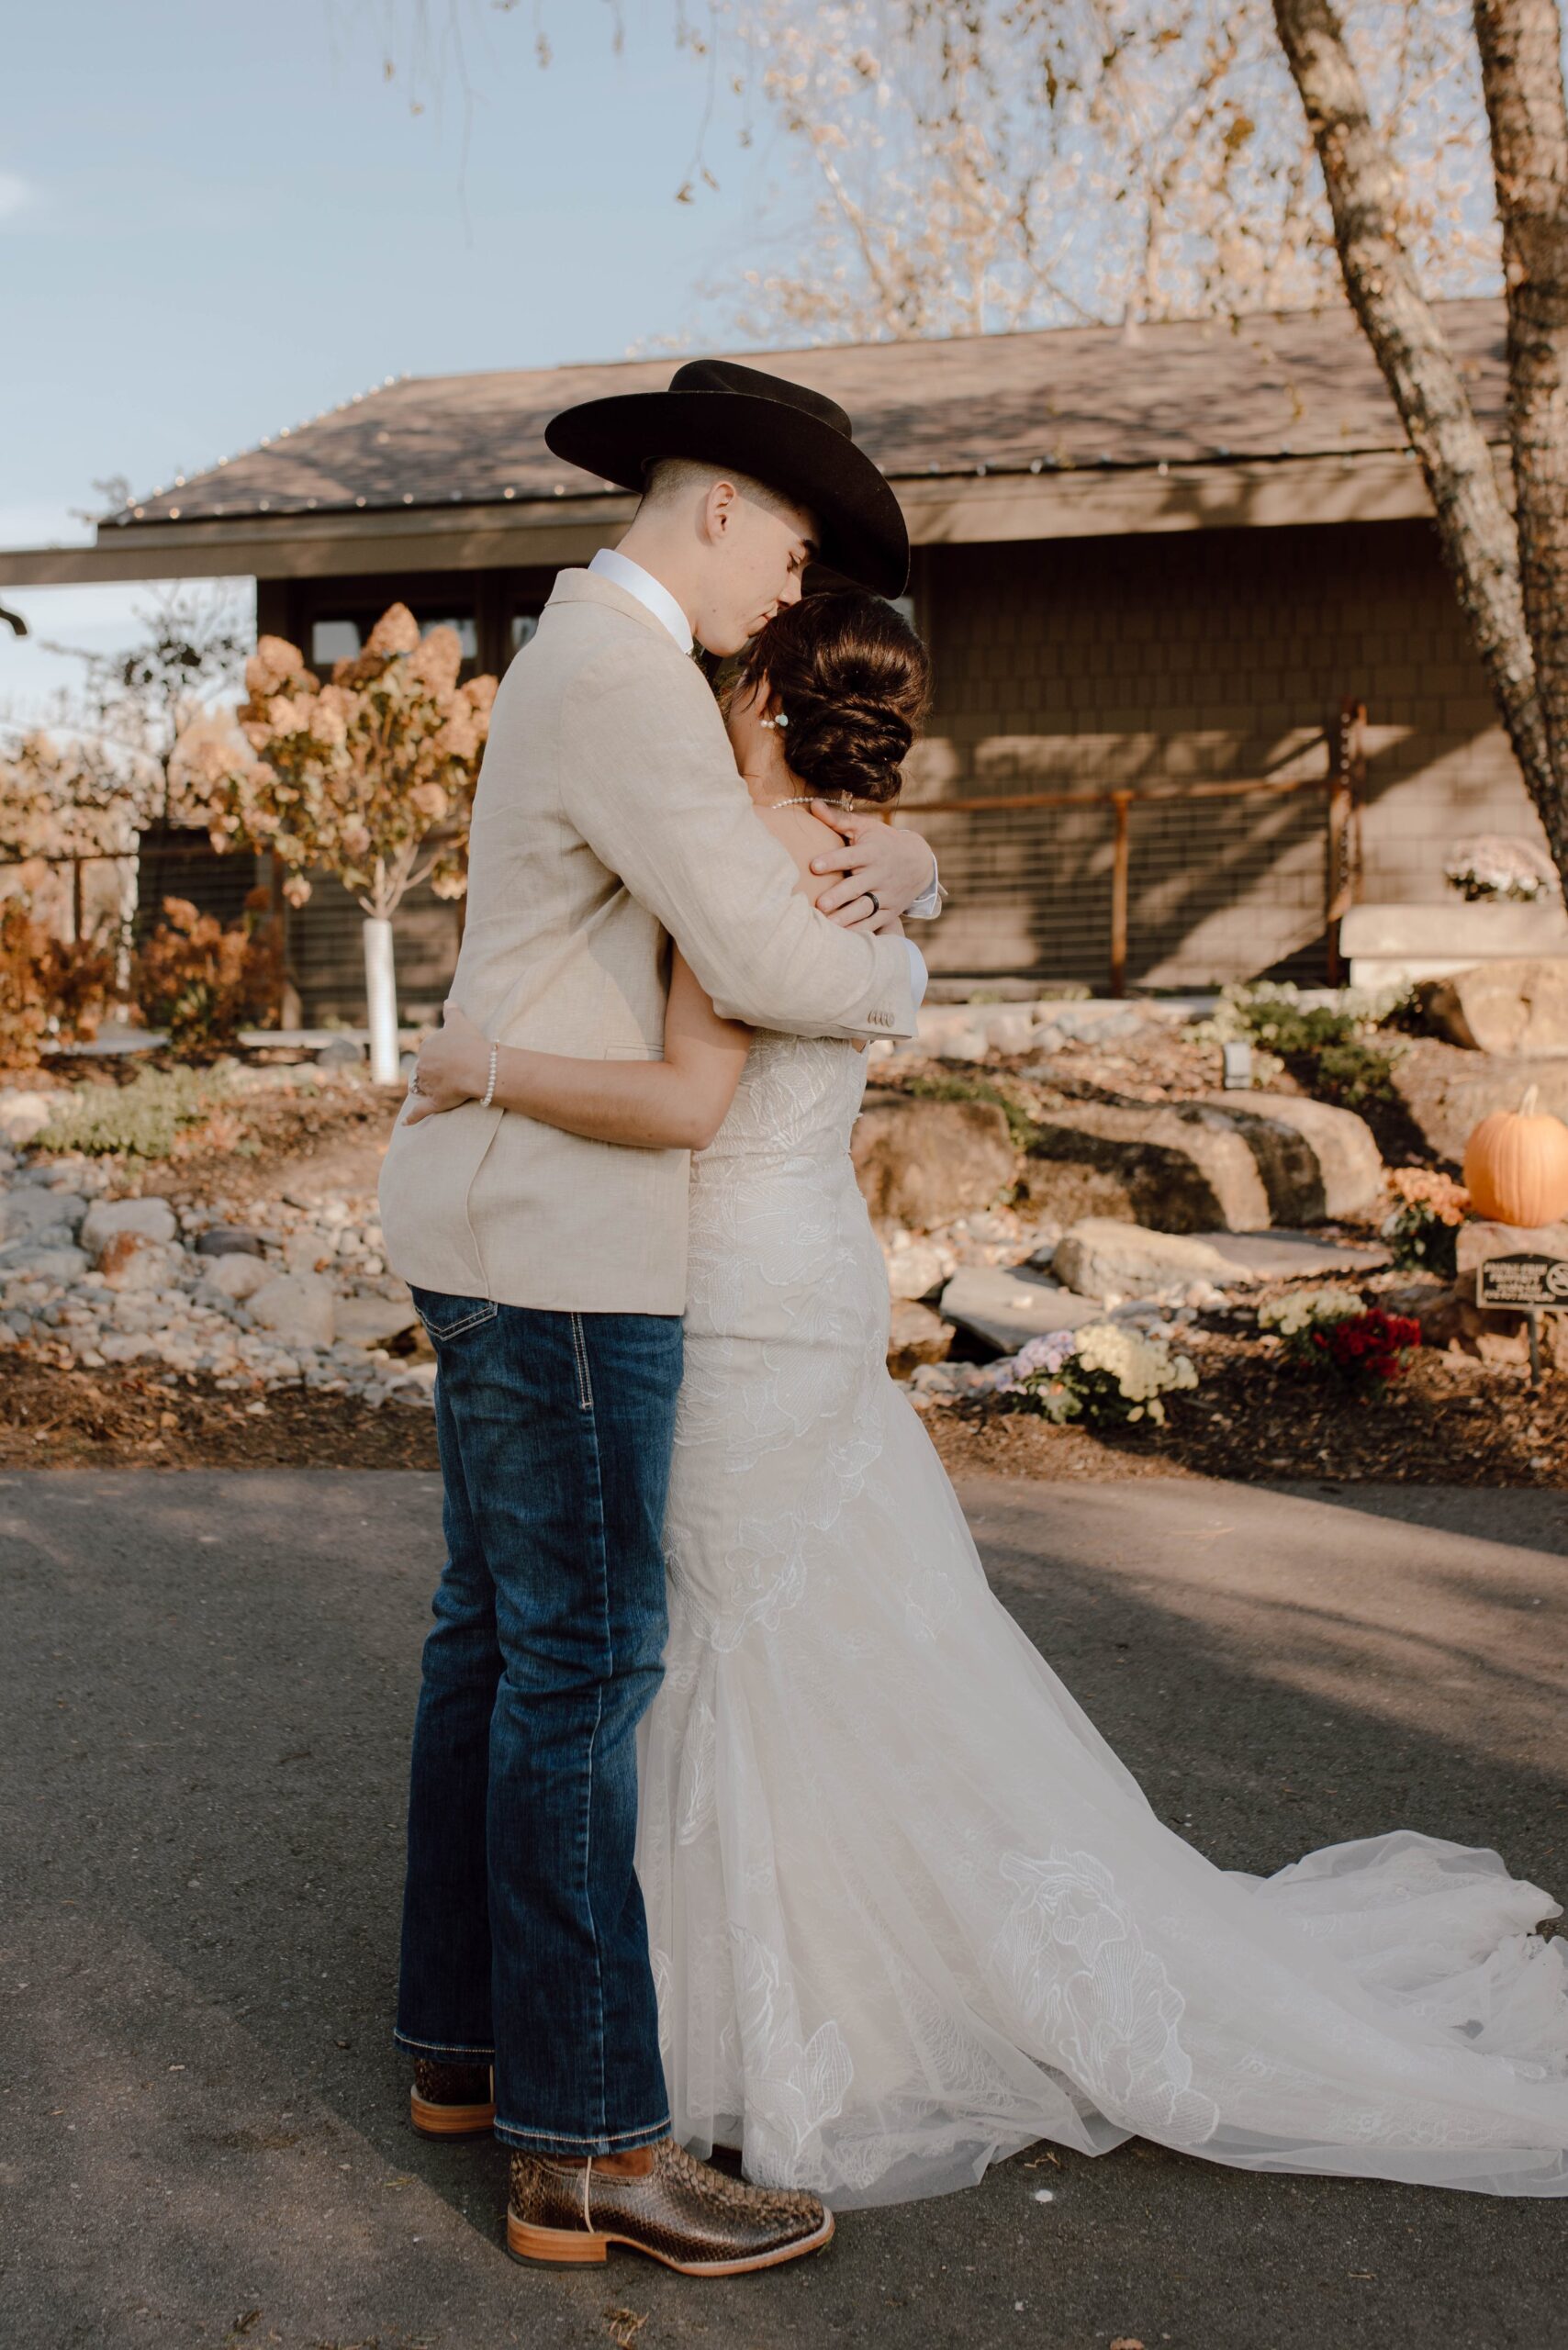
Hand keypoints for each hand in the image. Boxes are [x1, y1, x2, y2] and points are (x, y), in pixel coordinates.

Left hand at [404, 1001, 488, 1123]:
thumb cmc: (470, 1044)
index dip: (441, 1055)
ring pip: (424, 1088)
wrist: (480, 1067)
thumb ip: (452, 1011)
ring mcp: (427, 1085)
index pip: (429, 1052)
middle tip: (453, 1071)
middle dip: (434, 1071)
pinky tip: (405, 1124)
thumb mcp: (459, 1022)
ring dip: (429, 1089)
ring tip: (448, 1087)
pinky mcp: (434, 1102)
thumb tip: (448, 1001)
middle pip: (425, 1070)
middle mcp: (423, 1066)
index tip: (454, 1056)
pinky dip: (412, 1119)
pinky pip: (421, 1111)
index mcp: (426, 1047)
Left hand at [808, 804, 937, 925]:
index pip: (851, 856)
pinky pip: (874, 924)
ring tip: (828, 926)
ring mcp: (886, 895)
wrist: (919, 862)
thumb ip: (838, 819)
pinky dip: (859, 932)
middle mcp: (879, 874)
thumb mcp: (865, 827)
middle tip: (820, 905)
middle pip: (857, 887)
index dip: (833, 860)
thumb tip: (813, 804)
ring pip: (865, 909)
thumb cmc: (882, 841)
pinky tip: (841, 939)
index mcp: (871, 852)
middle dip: (839, 896)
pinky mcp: (890, 911)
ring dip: (847, 918)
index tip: (813, 865)